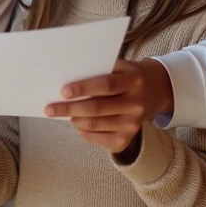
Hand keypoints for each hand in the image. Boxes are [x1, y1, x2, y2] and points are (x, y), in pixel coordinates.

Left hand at [44, 58, 172, 152]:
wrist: (155, 91)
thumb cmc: (126, 76)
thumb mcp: (119, 67)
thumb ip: (98, 71)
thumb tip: (66, 77)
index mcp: (133, 81)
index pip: (105, 86)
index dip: (83, 89)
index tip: (63, 91)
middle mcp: (136, 104)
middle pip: (98, 108)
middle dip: (70, 109)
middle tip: (50, 109)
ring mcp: (133, 124)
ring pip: (97, 124)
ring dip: (75, 120)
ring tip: (65, 113)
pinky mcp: (128, 139)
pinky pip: (100, 139)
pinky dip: (84, 132)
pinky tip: (78, 125)